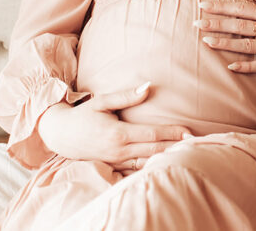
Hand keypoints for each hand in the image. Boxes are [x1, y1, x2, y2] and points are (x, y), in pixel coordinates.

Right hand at [37, 82, 190, 173]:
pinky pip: (136, 168)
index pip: (152, 134)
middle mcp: (119, 150)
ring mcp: (116, 161)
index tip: (189, 131)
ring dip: (166, 157)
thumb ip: (126, 96)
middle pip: (154, 150)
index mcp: (118, 134)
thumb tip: (148, 86)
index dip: (172, 133)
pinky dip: (151, 165)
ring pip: (147, 161)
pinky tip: (165, 162)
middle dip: (175, 147)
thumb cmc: (82, 116)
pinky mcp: (113, 165)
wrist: (59, 135)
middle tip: (196, 142)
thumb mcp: (102, 102)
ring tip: (186, 152)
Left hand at [195, 0, 255, 72]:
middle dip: (217, 24)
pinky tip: (231, 67)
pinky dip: (247, 66)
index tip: (202, 5)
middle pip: (239, 25)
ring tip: (207, 42)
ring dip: (226, 44)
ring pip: (246, 45)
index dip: (221, 7)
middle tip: (196, 23)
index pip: (240, 8)